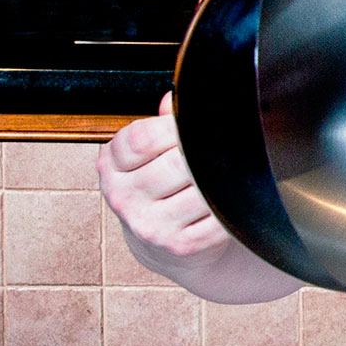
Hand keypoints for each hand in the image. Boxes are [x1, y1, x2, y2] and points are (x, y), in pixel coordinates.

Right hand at [97, 92, 231, 268]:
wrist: (161, 243)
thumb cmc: (160, 187)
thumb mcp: (148, 154)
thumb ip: (161, 124)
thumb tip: (176, 99)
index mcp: (112, 166)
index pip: (142, 138)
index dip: (175, 126)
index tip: (195, 124)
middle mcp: (124, 197)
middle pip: (177, 162)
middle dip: (206, 152)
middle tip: (225, 146)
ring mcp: (151, 225)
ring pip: (203, 189)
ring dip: (224, 178)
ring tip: (231, 170)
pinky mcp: (181, 246)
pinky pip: (219, 217)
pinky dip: (233, 205)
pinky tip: (233, 197)